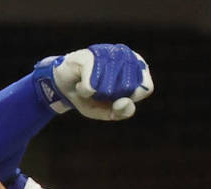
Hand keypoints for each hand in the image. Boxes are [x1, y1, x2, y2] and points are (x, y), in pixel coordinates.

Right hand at [34, 44, 153, 120]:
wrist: (64, 88)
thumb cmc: (91, 97)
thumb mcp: (109, 112)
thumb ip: (123, 112)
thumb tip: (125, 101)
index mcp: (136, 66)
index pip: (146, 87)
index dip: (132, 98)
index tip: (118, 98)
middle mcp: (124, 55)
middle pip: (127, 89)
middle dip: (111, 98)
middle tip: (100, 92)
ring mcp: (106, 53)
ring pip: (109, 88)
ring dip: (96, 95)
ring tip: (90, 87)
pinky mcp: (88, 57)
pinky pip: (91, 86)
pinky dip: (84, 92)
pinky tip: (80, 85)